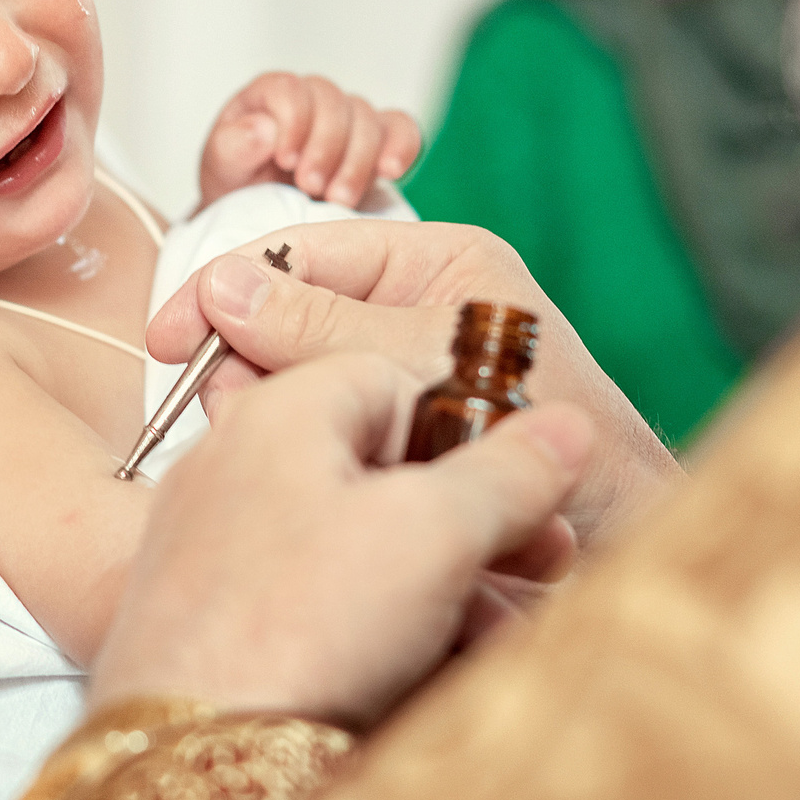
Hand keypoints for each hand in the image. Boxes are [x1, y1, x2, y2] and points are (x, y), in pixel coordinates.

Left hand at [92, 353, 591, 726]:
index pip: (392, 380)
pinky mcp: (220, 634)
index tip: (523, 481)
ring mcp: (221, 557)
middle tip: (543, 563)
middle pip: (382, 474)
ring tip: (503, 643)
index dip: (468, 427)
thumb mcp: (432, 534)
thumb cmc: (297, 631)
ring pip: (361, 551)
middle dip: (476, 525)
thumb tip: (567, 428)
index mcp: (277, 417)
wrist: (189, 770)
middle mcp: (236, 474)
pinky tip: (439, 679)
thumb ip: (508, 471)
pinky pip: (321, 612)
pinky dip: (386, 635)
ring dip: (449, 591)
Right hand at [146, 220, 680, 547]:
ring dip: (283, 425)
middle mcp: (412, 314)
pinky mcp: (395, 444)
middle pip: (284, 322)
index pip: (301, 252)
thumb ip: (328, 327)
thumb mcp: (436, 367)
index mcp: (434, 265)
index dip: (226, 290)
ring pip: (293, 388)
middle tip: (240, 421)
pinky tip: (324, 494)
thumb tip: (226, 287)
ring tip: (315, 468)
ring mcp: (400, 380)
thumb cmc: (571, 446)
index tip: (168, 340)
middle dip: (252, 370)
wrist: (630, 547)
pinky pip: (322, 438)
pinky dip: (312, 463)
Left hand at [198, 73, 421, 210]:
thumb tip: (263, 129)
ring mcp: (347, 120)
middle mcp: (312, 101)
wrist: (261, 222)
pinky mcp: (377, 143)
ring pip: (367, 119)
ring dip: (356, 161)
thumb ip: (232, 147)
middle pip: (334, 102)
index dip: (293, 122)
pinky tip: (390, 172)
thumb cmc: (238, 190)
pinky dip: (401, 147)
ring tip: (338, 199)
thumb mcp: (220, 171)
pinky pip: (401, 129)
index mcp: (269, 97)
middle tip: (311, 187)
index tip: (286, 161)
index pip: (290, 89)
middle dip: (326, 147)